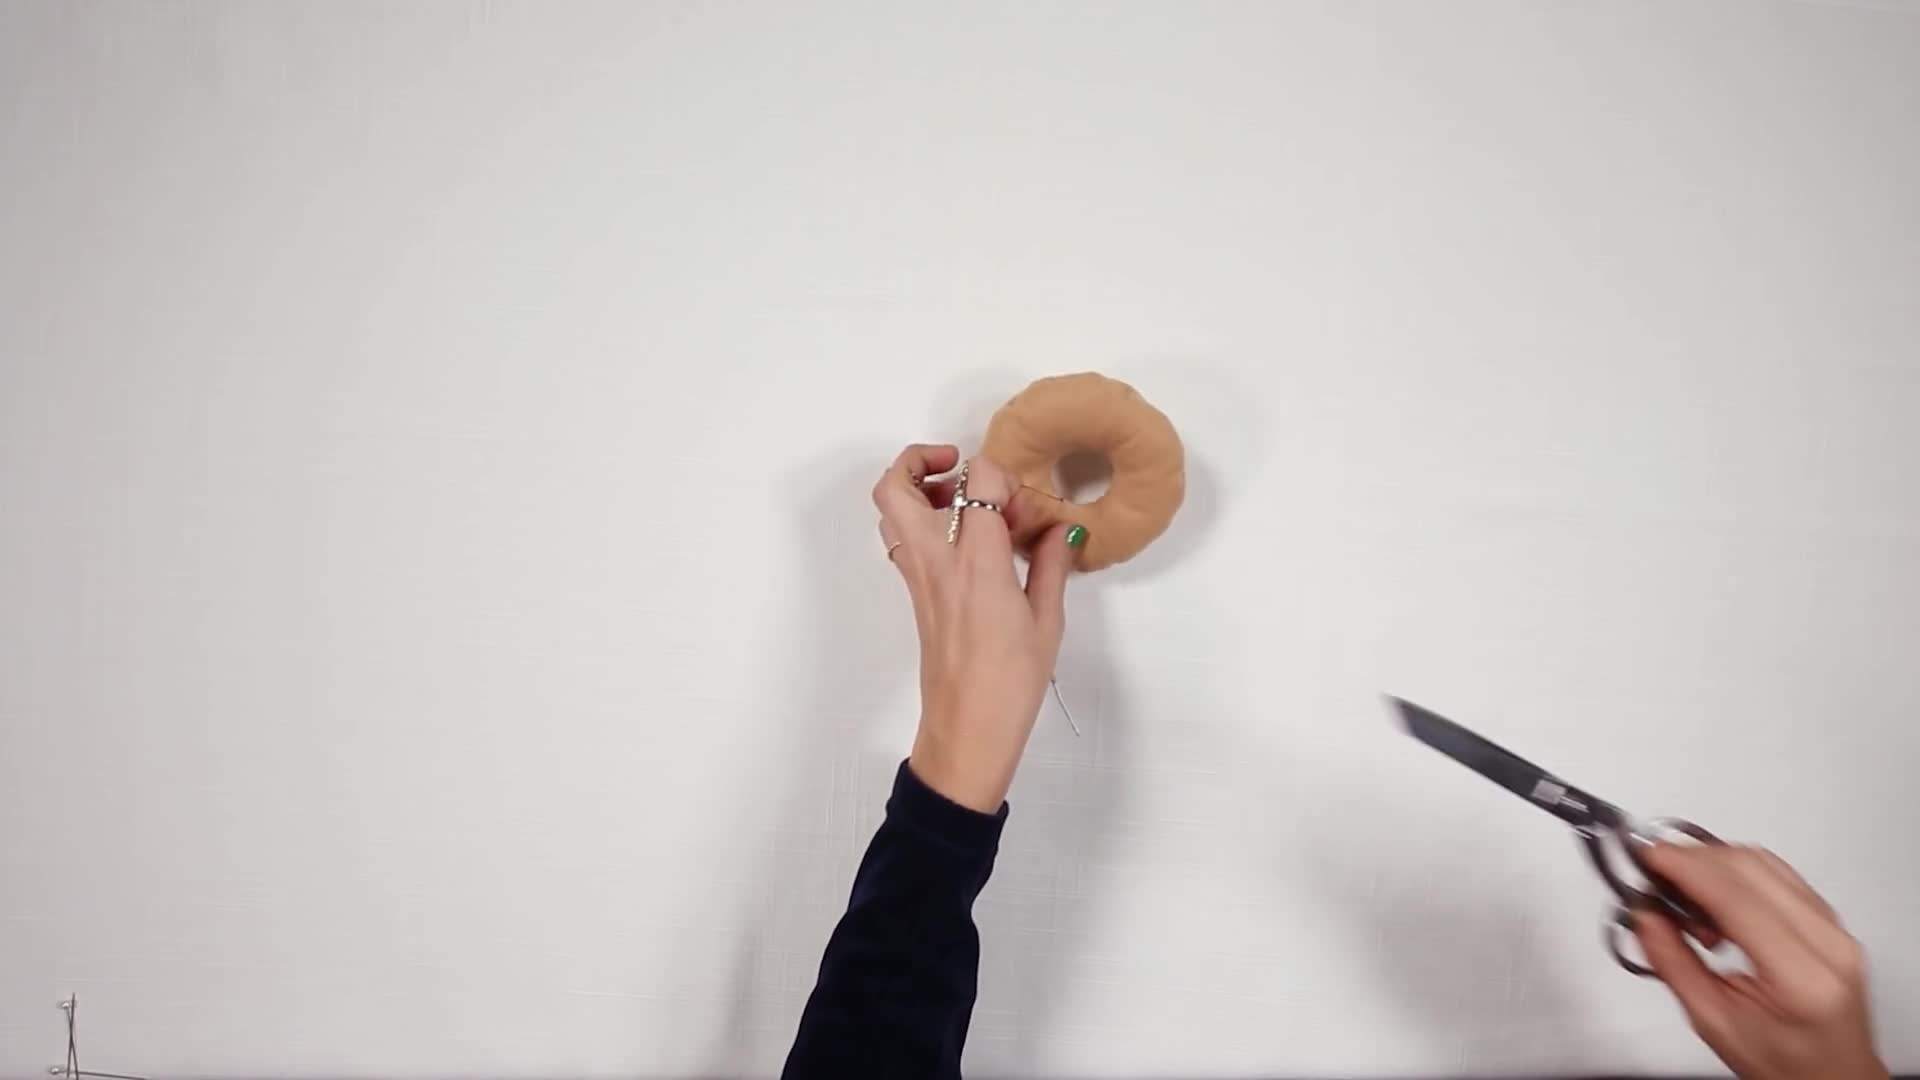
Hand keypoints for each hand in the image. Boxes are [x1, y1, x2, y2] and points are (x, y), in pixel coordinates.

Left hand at [872, 444, 1082, 812]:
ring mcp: (918, 577)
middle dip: (922, 460)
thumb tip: (1060, 528)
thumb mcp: (1047, 621)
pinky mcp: (914, 593)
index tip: (1021, 504)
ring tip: (961, 502)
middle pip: (896, 486)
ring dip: (918, 490)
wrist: (967, 730)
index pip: (976, 481)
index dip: (999, 475)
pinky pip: (902, 539)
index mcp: (977, 563)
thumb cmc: (1012, 683)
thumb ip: (1051, 565)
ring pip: (890, 510)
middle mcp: (937, 562)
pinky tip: (965, 541)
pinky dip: (922, 520)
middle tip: (959, 469)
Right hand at [1635, 843, 1886, 1079]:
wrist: (1835, 1077)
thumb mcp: (1713, 1023)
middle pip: (1753, 870)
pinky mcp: (1832, 921)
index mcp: (1801, 979)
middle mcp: (1829, 944)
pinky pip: (1779, 874)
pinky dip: (1737, 872)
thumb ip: (1675, 965)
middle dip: (1695, 857)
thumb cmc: (1781, 1063)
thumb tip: (1643, 914)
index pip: (1738, 900)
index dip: (1688, 868)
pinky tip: (1713, 896)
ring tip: (1681, 892)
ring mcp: (1836, 929)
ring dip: (1714, 861)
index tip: (1647, 856)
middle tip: (1653, 871)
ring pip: (1766, 863)